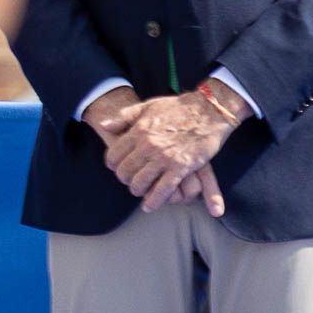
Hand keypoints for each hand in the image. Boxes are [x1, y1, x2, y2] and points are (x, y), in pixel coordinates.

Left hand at [98, 89, 242, 211]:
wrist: (207, 110)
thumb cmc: (177, 108)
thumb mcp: (146, 106)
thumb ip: (124, 117)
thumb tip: (104, 125)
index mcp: (138, 132)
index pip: (114, 155)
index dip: (112, 164)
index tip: (115, 167)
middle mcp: (148, 146)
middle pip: (125, 171)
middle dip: (124, 178)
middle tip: (127, 180)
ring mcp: (164, 158)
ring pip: (141, 182)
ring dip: (137, 190)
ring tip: (138, 190)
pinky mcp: (181, 167)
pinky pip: (163, 189)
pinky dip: (154, 200)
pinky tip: (149, 205)